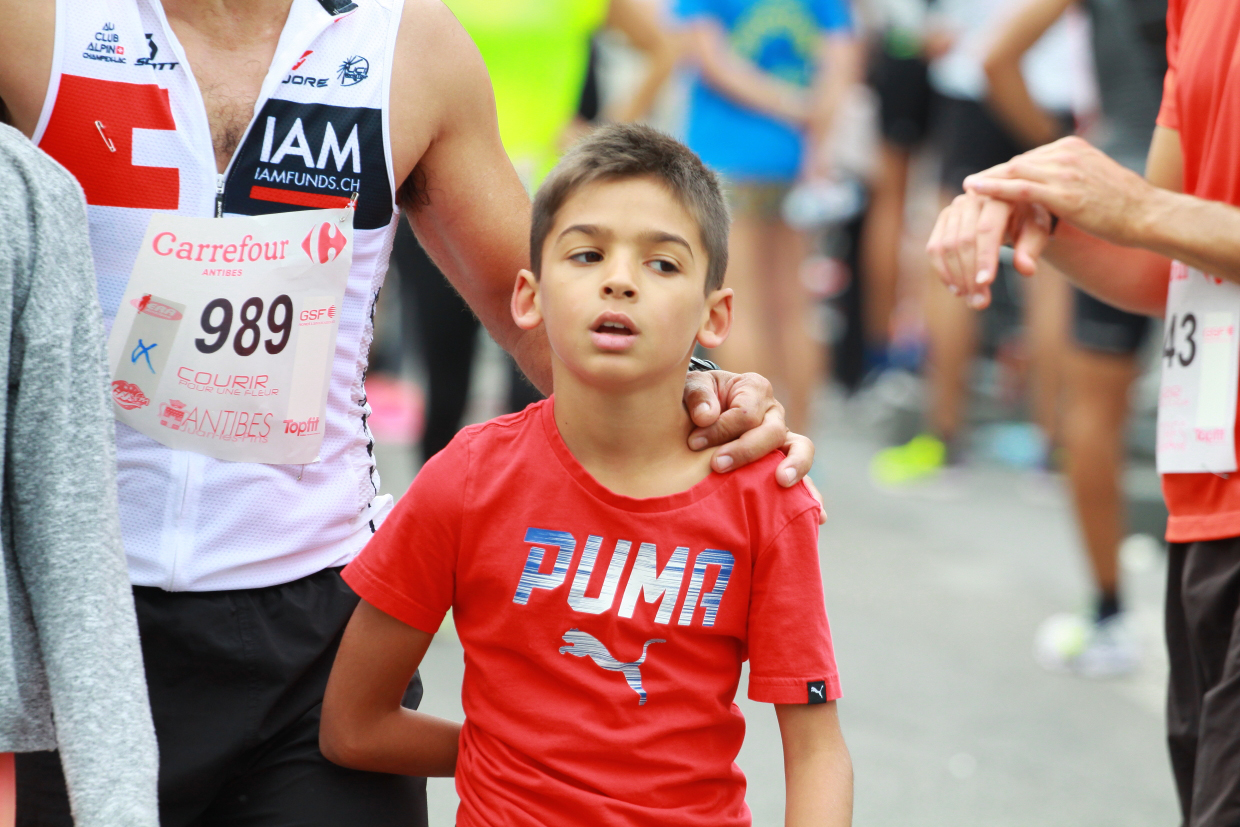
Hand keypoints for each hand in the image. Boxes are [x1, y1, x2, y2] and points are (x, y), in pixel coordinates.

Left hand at [684, 371, 823, 520]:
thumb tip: (706, 416)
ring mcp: (781, 439)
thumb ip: (697, 396)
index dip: (720, 429)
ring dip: (795, 466)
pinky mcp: (782, 464)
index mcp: (754, 389)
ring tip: (783, 482)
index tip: (693, 443)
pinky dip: (810, 496)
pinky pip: (803, 478)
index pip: (746, 412)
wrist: (695, 416)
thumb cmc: (695, 401)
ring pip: (800, 449)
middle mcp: (773, 413)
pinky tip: (818, 516)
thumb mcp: (690, 388)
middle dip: (745, 451)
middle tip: (718, 465)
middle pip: (772, 432)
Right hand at [925, 189, 1052, 308]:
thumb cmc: (1028, 220)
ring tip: (970, 299)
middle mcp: (973, 198)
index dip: (984, 257)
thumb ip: (1031, 248)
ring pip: (946, 246)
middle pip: (964, 240)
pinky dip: (943, 271)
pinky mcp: (943, 219)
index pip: (986, 229)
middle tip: (979, 302)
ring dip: (956, 277)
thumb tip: (1026, 270)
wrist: (1013, 206)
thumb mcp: (1037, 231)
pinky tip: (957, 289)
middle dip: (969, 274)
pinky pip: (934, 248)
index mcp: (999, 195)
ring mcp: (955, 208)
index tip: (985, 283)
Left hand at [963, 136, 1155, 248]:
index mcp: (1073, 147)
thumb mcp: (1094, 181)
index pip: (1030, 156)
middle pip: (1018, 161)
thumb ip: (1070, 177)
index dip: (1006, 170)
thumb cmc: (1125, 206)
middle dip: (993, 174)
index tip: (987, 180)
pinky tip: (976, 191)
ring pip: (1015, 171)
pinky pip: (1021, 188)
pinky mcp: (1063, 193)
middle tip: (970, 185)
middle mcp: (1067, 153)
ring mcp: (1065, 171)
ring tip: (968, 189)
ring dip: (989, 182)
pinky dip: (995, 188)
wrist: (1150, 215)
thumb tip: (1055, 187)